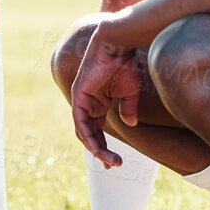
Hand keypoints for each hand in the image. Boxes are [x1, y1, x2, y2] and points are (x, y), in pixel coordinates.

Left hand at [70, 21, 144, 166]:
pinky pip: (80, 122)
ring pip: (84, 132)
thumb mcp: (130, 91)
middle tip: (113, 165)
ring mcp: (81, 100)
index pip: (97, 130)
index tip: (117, 161)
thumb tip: (130, 124)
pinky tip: (97, 148)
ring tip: (109, 160)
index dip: (105, 147)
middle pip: (90, 134)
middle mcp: (87, 103)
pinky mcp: (78, 96)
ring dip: (95, 148)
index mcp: (98, 102)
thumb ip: (129, 108)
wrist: (118, 44)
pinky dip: (88, 136)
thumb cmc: (125, 63)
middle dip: (100, 152)